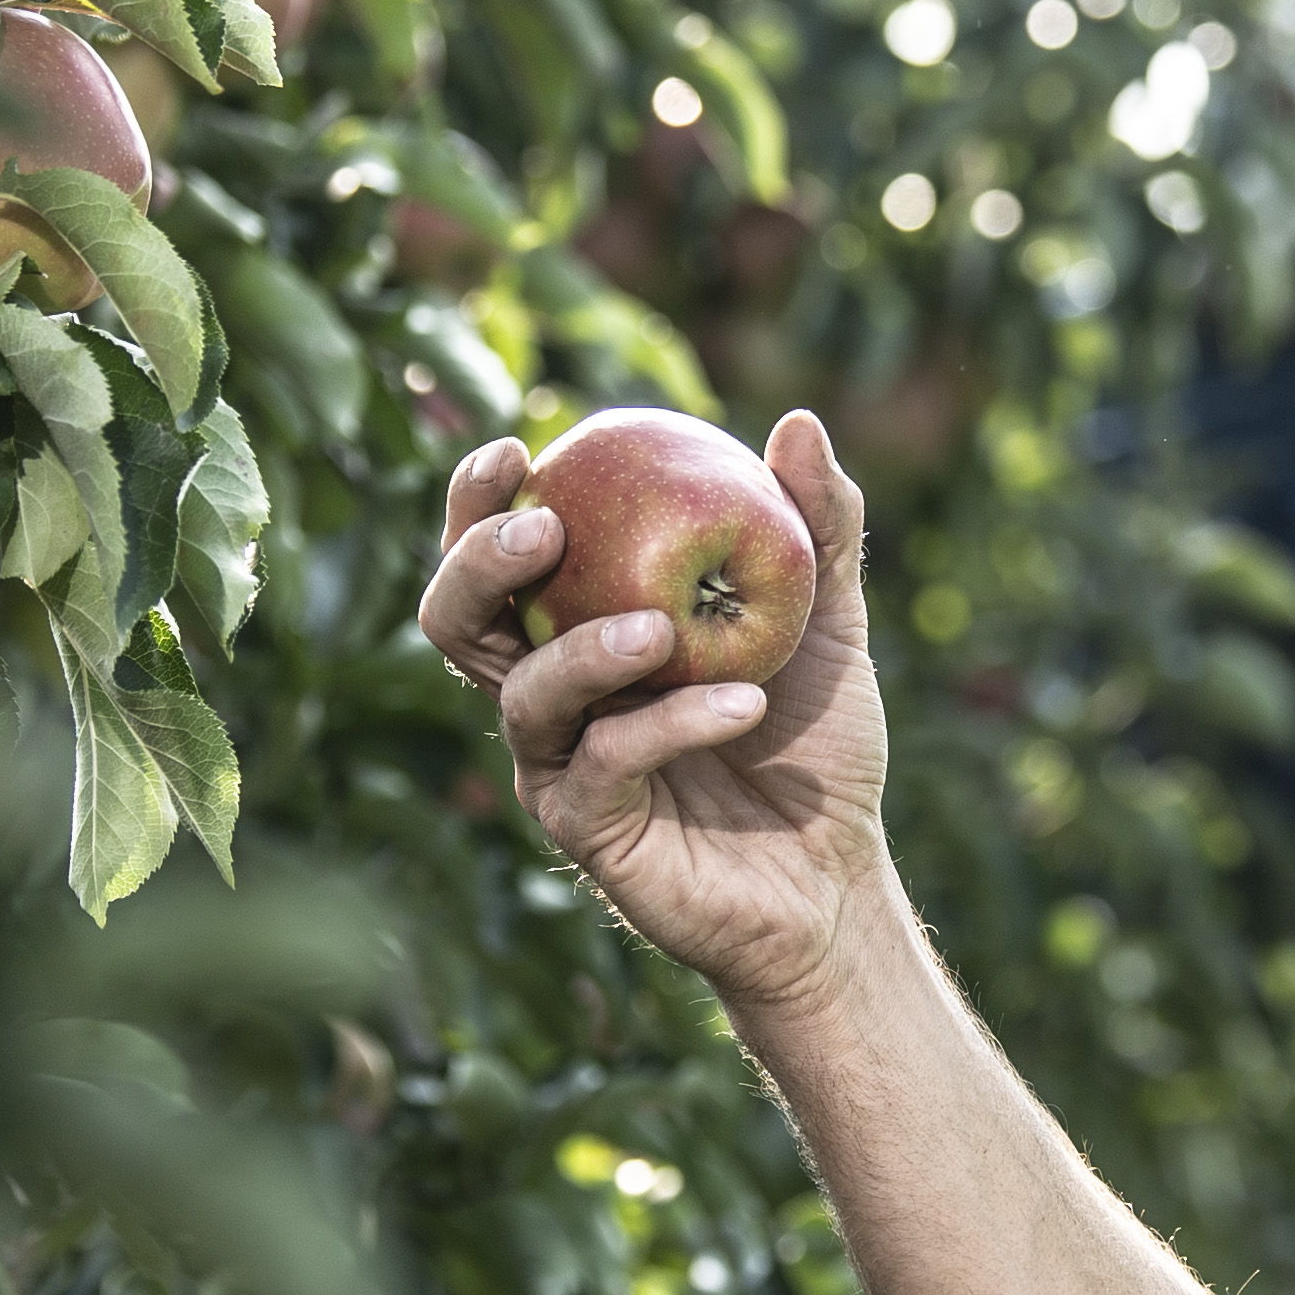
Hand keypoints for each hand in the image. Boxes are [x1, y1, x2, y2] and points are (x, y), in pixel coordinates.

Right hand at [411, 411, 903, 1025]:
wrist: (838, 876)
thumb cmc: (816, 742)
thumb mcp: (828, 619)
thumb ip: (816, 526)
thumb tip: (798, 419)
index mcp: (575, 629)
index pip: (494, 556)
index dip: (479, 501)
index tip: (517, 447)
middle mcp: (547, 695)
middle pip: (456, 620)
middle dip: (481, 561)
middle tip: (550, 529)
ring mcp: (559, 766)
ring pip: (521, 695)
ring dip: (586, 650)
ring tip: (666, 629)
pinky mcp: (589, 830)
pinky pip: (607, 762)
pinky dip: (675, 722)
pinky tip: (744, 702)